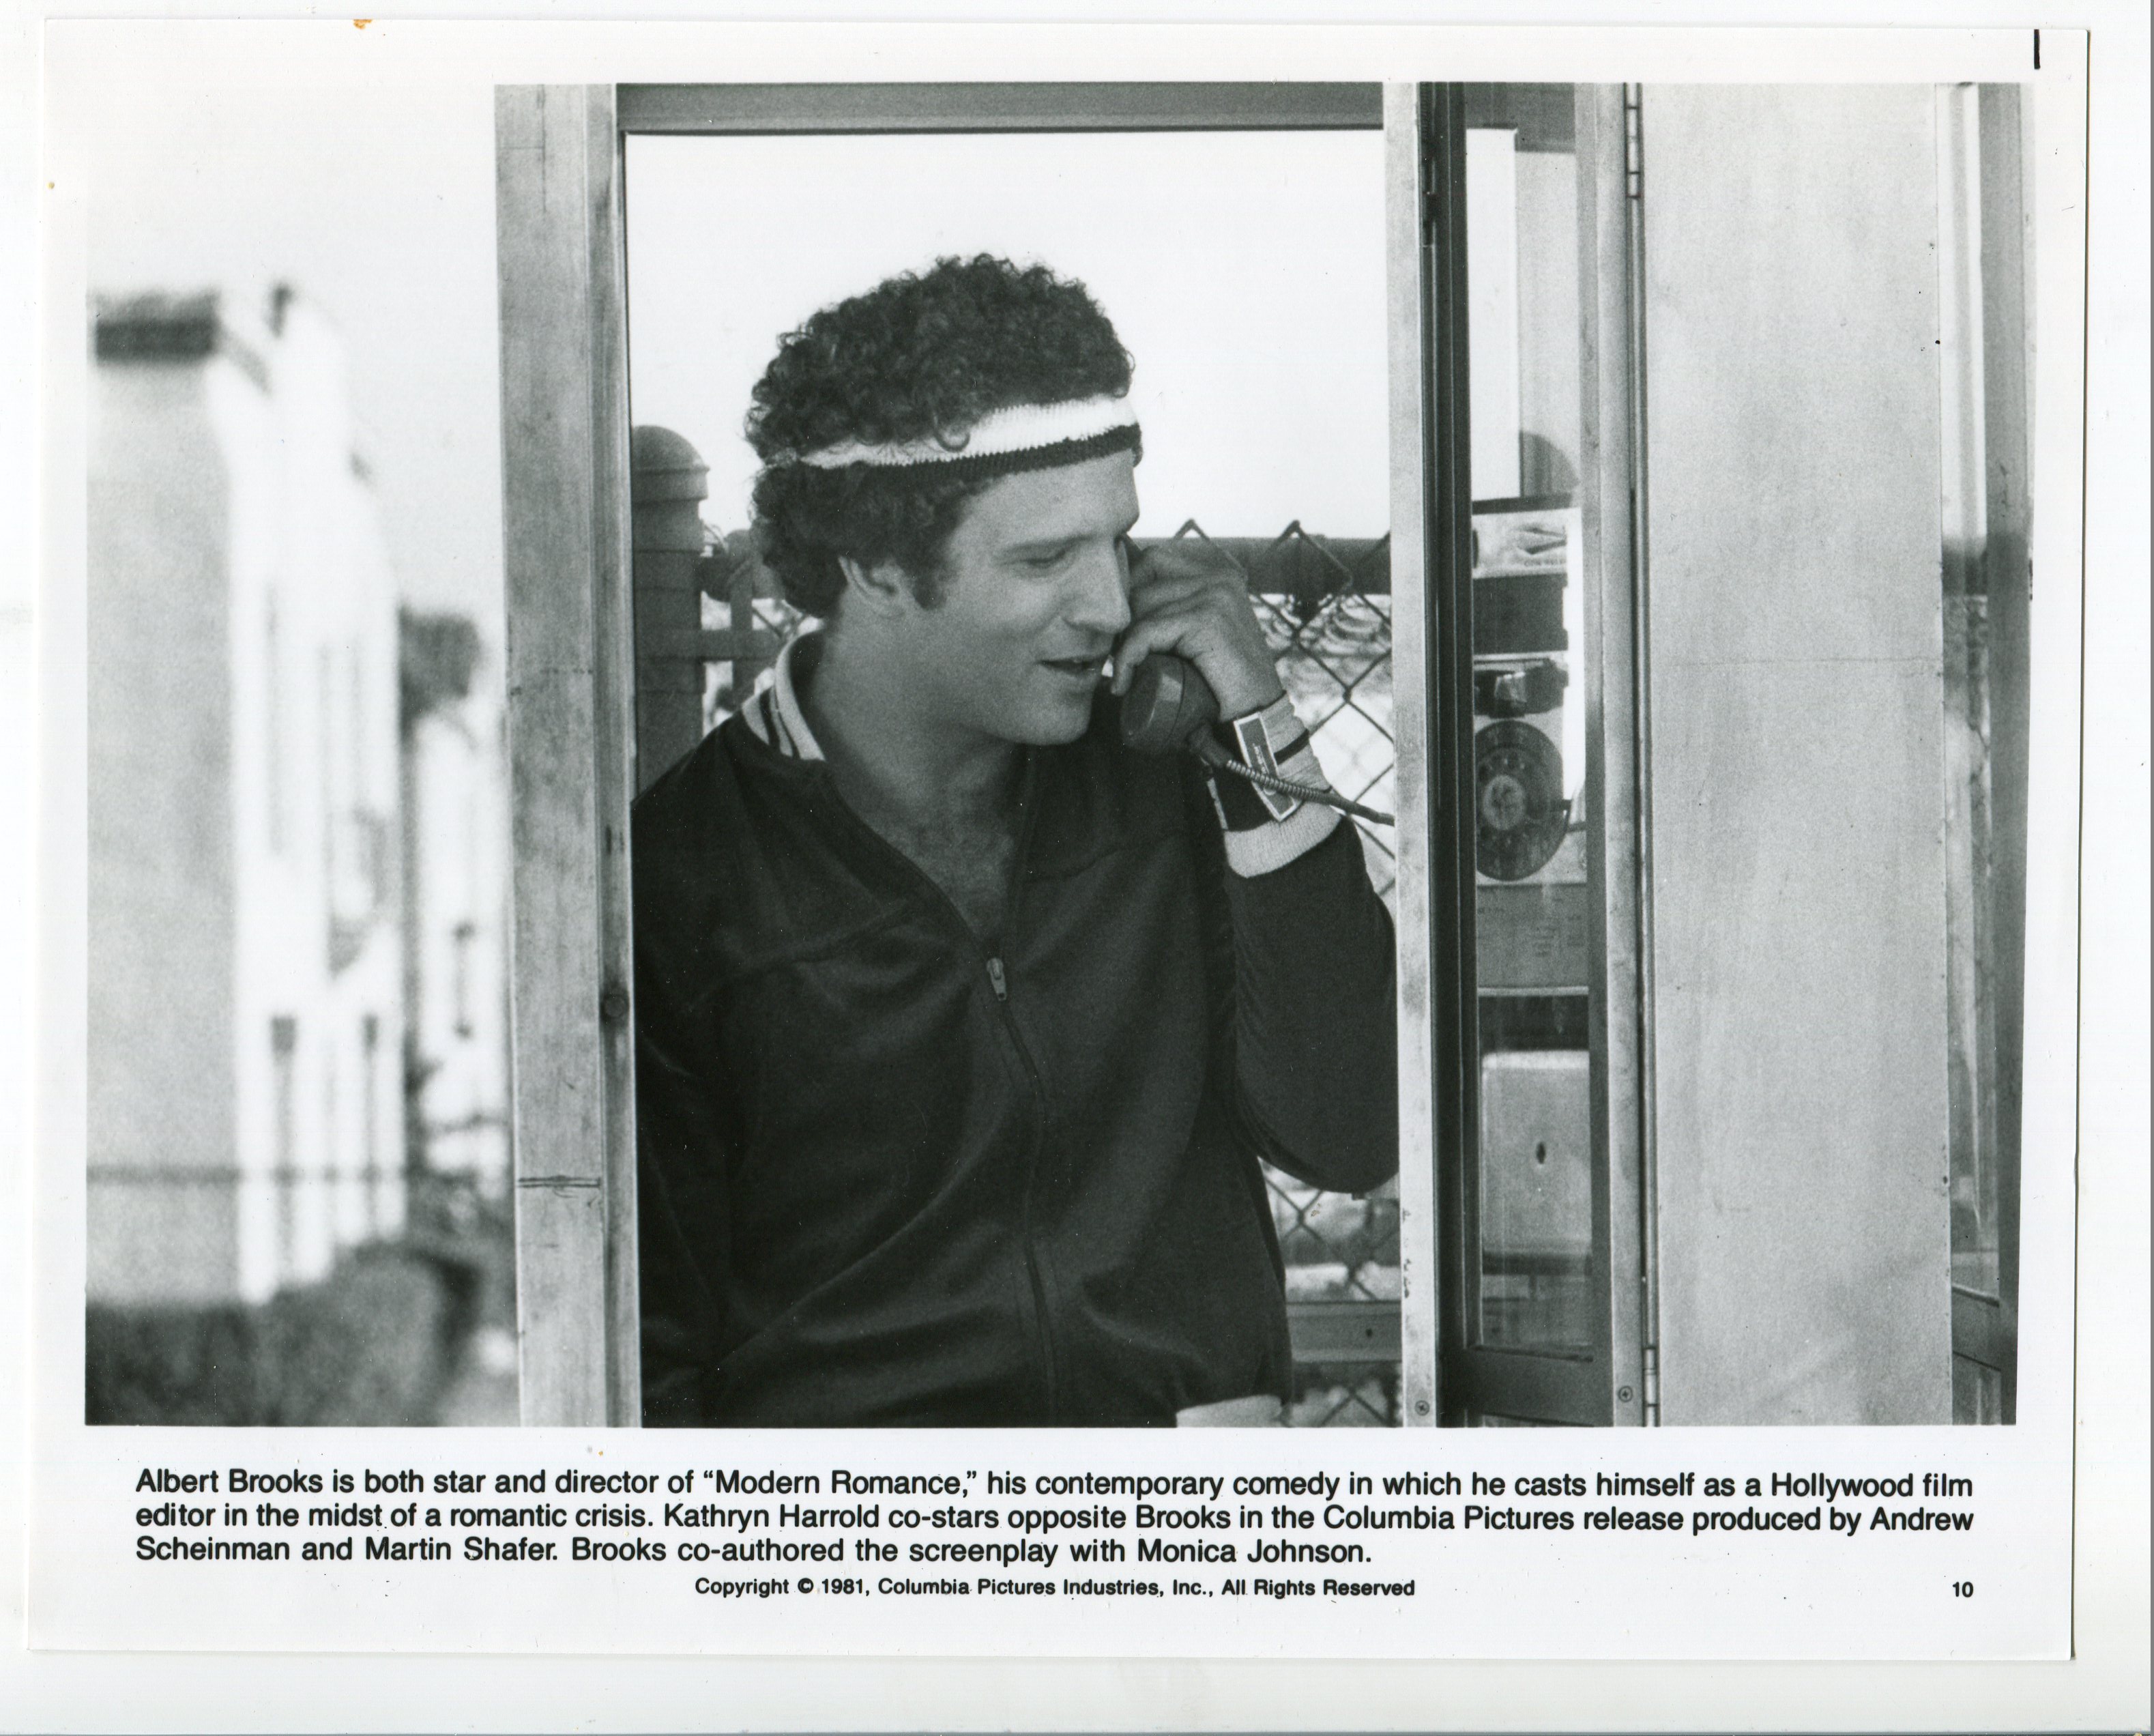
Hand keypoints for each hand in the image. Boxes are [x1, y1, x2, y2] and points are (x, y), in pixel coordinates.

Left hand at [1109, 540, 1284, 721]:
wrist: (1257, 714)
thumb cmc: (1224, 683)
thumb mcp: (1201, 636)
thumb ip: (1178, 611)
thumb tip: (1122, 606)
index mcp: (1220, 576)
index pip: (1153, 560)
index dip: (1129, 590)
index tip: (1121, 630)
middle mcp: (1219, 579)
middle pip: (1143, 583)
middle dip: (1122, 622)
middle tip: (1118, 656)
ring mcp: (1214, 597)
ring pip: (1139, 608)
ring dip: (1122, 644)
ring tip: (1123, 672)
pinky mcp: (1206, 621)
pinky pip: (1145, 632)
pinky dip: (1127, 659)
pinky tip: (1123, 683)